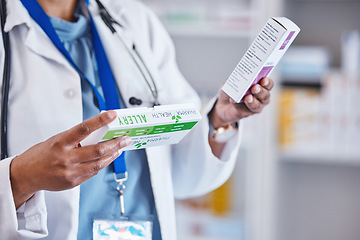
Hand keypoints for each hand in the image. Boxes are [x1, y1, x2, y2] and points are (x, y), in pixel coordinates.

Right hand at [10, 111, 130, 207]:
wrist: (26, 175)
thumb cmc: (42, 154)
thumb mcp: (57, 140)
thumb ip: (77, 138)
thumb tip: (99, 132)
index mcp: (61, 143)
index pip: (84, 129)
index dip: (100, 121)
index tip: (113, 114)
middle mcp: (66, 158)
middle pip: (97, 150)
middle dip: (116, 143)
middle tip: (125, 138)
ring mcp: (70, 172)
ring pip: (99, 163)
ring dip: (113, 155)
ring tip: (120, 148)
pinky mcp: (73, 182)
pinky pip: (93, 172)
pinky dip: (102, 164)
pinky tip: (107, 158)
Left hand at [211, 77, 273, 127]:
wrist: (222, 104)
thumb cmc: (231, 90)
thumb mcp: (232, 81)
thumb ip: (236, 79)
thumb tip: (238, 78)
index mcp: (260, 85)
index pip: (268, 83)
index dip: (267, 82)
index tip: (263, 80)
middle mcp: (261, 96)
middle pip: (265, 94)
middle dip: (260, 91)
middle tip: (254, 88)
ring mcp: (256, 106)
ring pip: (257, 105)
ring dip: (252, 101)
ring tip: (247, 97)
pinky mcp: (247, 113)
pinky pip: (244, 109)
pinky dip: (238, 104)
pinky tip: (233, 100)